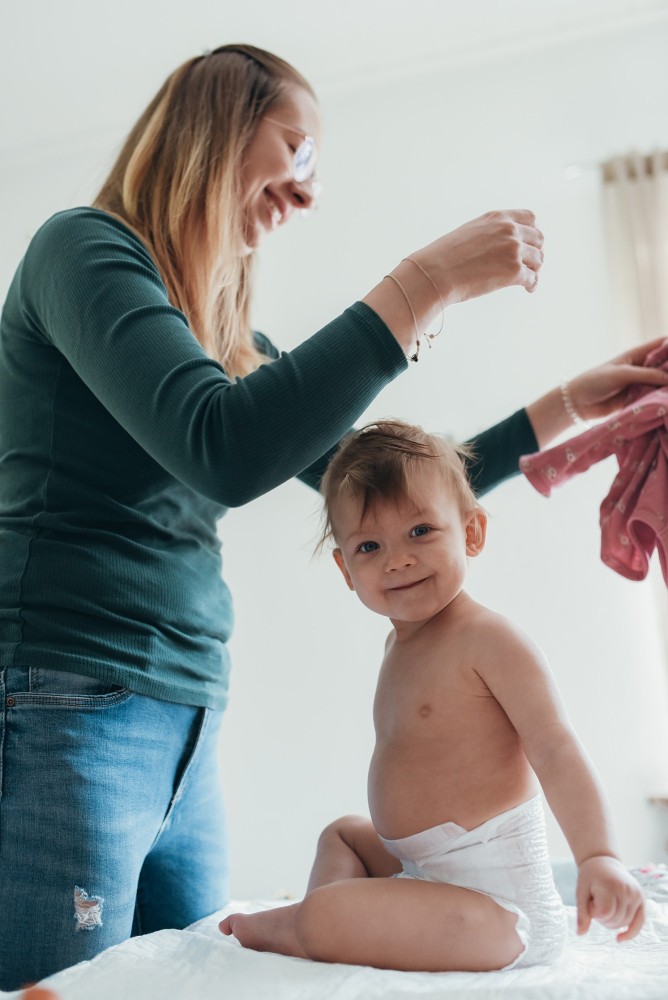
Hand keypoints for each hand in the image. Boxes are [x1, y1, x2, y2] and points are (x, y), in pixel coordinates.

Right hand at [413, 209, 543, 304]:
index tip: (528, 244)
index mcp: (497, 218)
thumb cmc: (443, 258)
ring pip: (538, 259)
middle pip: (538, 238)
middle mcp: (509, 230)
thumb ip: (488, 235)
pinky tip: (528, 289)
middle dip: (535, 251)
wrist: (434, 273)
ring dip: (534, 269)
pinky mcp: (514, 271)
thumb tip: (497, 249)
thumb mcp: (469, 233)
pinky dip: (532, 284)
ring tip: (527, 279)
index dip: (531, 232)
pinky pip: (533, 278)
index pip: (529, 218)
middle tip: (529, 264)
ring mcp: (514, 250)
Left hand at [569, 337, 667, 420]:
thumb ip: (647, 375)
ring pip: (661, 382)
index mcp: (636, 354)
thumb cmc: (596, 381)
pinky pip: (653, 397)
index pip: (661, 344)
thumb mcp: (623, 374)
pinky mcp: (636, 398)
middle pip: (665, 365)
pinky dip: (661, 398)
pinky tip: (667, 401)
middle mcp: (641, 367)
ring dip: (667, 386)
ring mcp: (639, 383)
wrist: (578, 402)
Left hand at [576, 856, 644, 941]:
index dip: (593, 911)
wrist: (603, 862)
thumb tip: (580, 934)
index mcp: (611, 886)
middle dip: (601, 917)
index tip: (589, 899)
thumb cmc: (590, 877)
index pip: (604, 913)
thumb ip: (582, 913)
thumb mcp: (581, 891)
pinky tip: (619, 939)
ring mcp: (636, 895)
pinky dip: (630, 932)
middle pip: (614, 920)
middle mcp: (627, 890)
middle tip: (596, 900)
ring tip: (605, 903)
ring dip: (611, 921)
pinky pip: (639, 922)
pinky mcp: (642, 899)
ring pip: (624, 923)